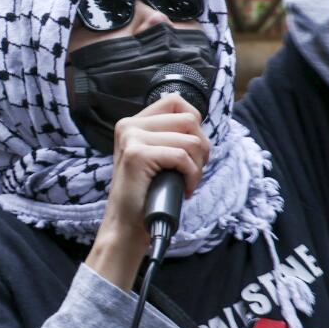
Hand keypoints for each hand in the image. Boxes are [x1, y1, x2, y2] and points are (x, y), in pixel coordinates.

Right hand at [88, 95, 209, 289]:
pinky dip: (192, 176)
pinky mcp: (137, 154)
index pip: (176, 101)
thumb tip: (195, 120)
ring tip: (185, 181)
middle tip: (191, 170)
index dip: (194, 123)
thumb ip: (167, 136)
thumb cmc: (146, 195)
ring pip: (190, 140)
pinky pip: (183, 157)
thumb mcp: (155, 158)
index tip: (191, 149)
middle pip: (189, 119)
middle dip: (201, 148)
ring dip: (197, 166)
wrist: (127, 226)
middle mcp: (129, 126)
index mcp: (132, 123)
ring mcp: (131, 138)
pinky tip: (184, 189)